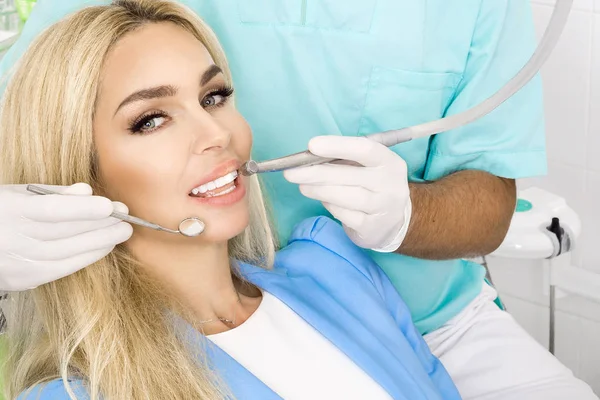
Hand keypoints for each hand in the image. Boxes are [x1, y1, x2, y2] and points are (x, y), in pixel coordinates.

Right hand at [0, 183, 132, 290]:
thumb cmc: (2, 213)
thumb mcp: (18, 194)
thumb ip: (54, 193)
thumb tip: (86, 191)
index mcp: (11, 210)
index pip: (51, 210)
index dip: (82, 209)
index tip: (109, 207)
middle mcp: (13, 238)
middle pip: (65, 232)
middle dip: (100, 225)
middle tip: (126, 217)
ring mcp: (18, 261)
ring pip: (68, 252)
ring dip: (100, 241)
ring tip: (122, 231)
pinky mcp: (25, 279)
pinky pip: (63, 269)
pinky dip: (87, 257)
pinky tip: (105, 247)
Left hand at [284, 136, 411, 251]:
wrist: (393, 220)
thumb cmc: (372, 185)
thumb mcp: (367, 167)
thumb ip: (344, 160)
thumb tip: (309, 156)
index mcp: (389, 162)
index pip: (365, 149)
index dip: (338, 146)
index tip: (312, 145)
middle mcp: (390, 184)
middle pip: (349, 175)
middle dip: (316, 172)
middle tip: (291, 172)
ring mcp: (383, 207)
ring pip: (345, 196)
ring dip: (319, 190)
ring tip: (302, 186)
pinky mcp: (372, 227)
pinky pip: (344, 214)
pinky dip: (329, 205)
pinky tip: (322, 199)